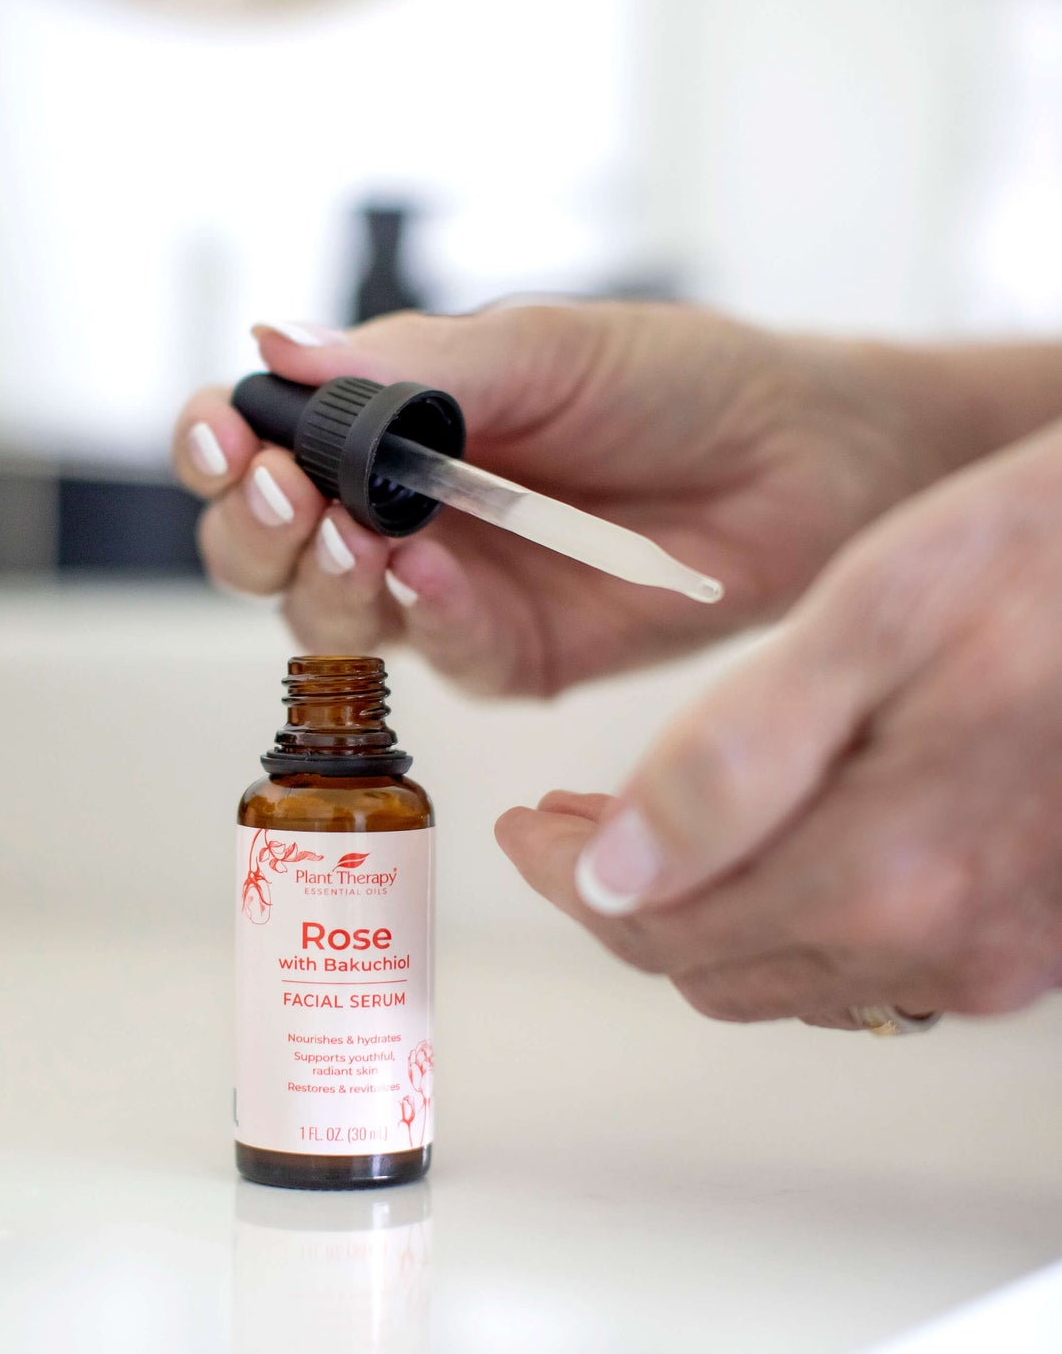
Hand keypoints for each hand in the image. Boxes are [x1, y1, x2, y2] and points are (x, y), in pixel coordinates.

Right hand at [173, 304, 970, 694]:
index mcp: (387, 433)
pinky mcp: (511, 655)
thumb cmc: (676, 383)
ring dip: (322, 579)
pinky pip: (442, 653)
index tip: (223, 431)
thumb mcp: (542, 351)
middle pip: (266, 552)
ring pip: (330, 616)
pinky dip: (427, 615)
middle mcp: (400, 518)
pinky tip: (432, 574)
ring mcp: (450, 594)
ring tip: (350, 533)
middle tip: (279, 493)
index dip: (220, 446)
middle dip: (250, 529)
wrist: (800, 457)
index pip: (263, 449)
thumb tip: (276, 342)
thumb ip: (414, 364)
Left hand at [496, 421, 1061, 1023]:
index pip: (657, 926)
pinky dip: (777, 911)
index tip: (522, 825)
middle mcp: (942, 944)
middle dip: (615, 894)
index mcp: (884, 871)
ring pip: (778, 971)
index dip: (565, 878)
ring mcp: (993, 954)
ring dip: (690, 906)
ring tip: (636, 825)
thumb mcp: (864, 622)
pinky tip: (759, 840)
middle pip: (708, 965)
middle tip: (562, 819)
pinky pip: (859, 961)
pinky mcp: (1027, 935)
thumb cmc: (1039, 561)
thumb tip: (615, 872)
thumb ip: (730, 761)